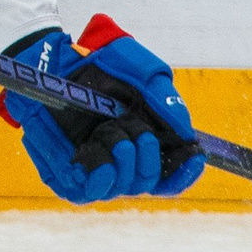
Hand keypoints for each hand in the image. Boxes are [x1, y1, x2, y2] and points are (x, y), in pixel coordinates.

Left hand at [0, 14, 204, 202]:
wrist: (55, 58)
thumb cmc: (99, 64)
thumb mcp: (140, 74)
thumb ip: (166, 101)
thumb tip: (187, 135)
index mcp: (139, 143)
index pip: (167, 175)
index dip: (184, 173)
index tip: (195, 157)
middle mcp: (117, 160)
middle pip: (145, 182)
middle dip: (147, 159)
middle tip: (138, 132)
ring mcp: (90, 167)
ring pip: (119, 187)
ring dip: (124, 163)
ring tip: (113, 134)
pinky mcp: (63, 172)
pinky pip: (83, 193)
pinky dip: (98, 181)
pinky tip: (103, 166)